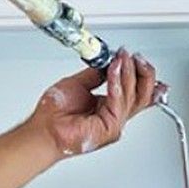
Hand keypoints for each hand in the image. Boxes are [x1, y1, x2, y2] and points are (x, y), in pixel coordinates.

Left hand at [30, 48, 164, 159]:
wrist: (44, 129)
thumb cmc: (55, 114)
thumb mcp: (79, 84)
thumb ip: (96, 74)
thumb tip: (109, 61)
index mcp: (111, 107)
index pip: (138, 92)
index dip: (143, 74)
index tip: (138, 58)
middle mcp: (115, 116)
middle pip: (143, 95)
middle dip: (143, 73)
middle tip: (136, 57)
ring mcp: (115, 124)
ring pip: (133, 97)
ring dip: (128, 73)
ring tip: (121, 59)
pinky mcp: (110, 128)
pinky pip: (118, 102)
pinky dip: (117, 83)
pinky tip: (113, 70)